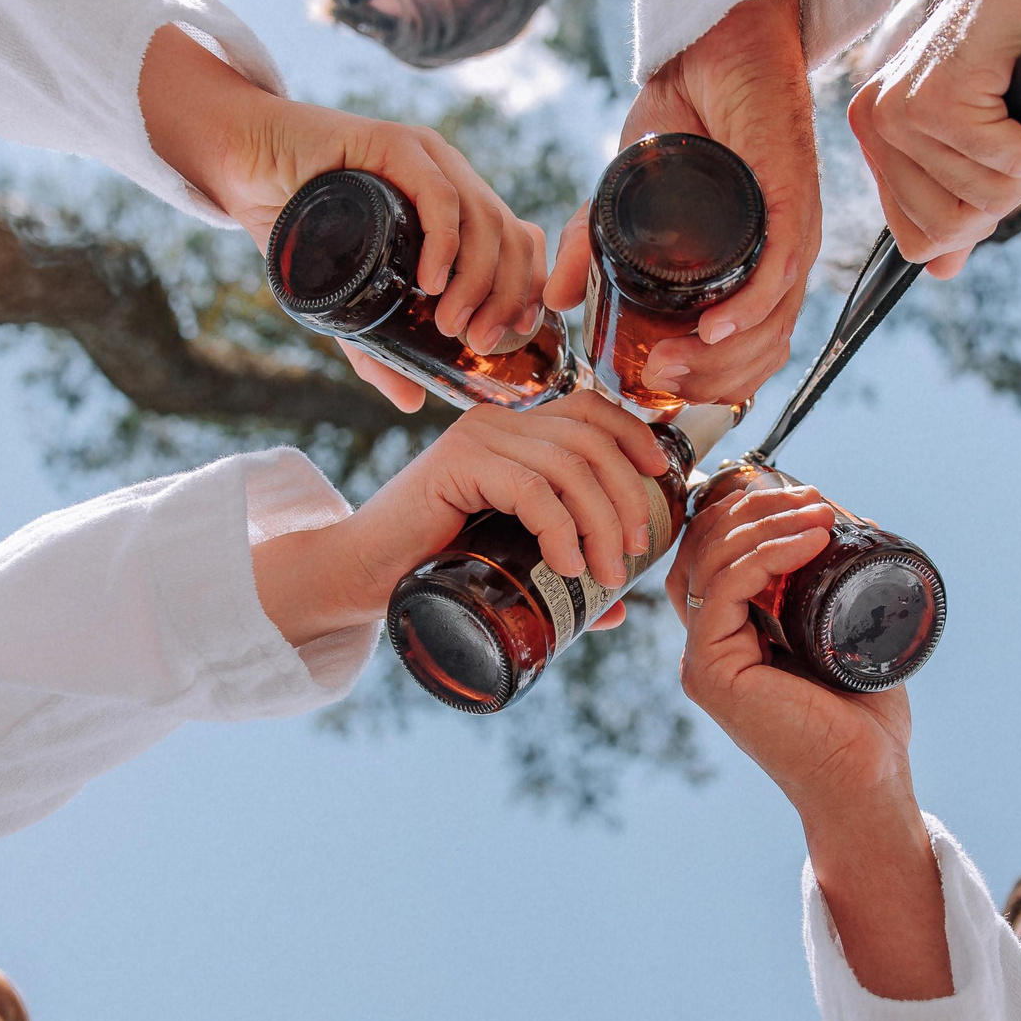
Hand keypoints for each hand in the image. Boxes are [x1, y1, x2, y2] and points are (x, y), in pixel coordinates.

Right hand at [139, 25, 548, 399]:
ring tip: (448, 323)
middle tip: (478, 341)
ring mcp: (427, 158)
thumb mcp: (348, 299)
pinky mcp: (395, 144)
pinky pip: (439, 193)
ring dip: (477, 279)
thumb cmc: (299, 227)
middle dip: (505, 296)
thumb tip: (411, 402)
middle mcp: (451, 178)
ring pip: (483, 218)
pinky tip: (433, 280)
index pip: (518, 244)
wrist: (245, 166)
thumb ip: (378, 347)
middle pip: (510, 235)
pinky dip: (446, 241)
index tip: (509, 337)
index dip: (525, 291)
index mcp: (456, 206)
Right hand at [255, 390, 667, 647]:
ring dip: (601, 520)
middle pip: (590, 440)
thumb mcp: (511, 561)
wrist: (360, 575)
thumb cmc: (434, 567)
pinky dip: (559, 527)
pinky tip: (568, 565)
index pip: (591, 411)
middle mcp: (497, 423)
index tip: (660, 481)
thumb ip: (564, 574)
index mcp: (514, 432)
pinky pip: (529, 488)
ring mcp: (475, 438)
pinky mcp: (456, 465)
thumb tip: (617, 610)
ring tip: (607, 572)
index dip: (634, 437)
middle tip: (635, 552)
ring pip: (568, 465)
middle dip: (626, 496)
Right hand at [543, 0, 818, 405]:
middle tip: (651, 382)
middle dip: (708, 384)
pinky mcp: (793, 201)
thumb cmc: (686, 113)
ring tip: (668, 366)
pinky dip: (748, 311)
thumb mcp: (625, 191)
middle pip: (760, 353)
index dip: (705, 384)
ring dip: (721, 359)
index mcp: (752, 267)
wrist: (719, 40)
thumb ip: (589, 241)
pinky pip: (779, 273)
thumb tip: (552, 298)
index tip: (649, 387)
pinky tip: (712, 330)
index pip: (745, 353)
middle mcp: (781, 258)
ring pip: (773, 324)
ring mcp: (793, 233)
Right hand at [669, 481, 949, 998]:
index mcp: (728, 635)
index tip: (807, 495)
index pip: (713, 551)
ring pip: (708, 562)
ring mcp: (703, 660)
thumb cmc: (863, 722)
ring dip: (765, 523)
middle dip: (755, 507)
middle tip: (815, 499)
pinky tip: (808, 542)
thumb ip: (833, 585)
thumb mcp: (846, 633)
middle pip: (702, 548)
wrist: (867, 784)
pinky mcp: (712, 674)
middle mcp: (706, 646)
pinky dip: (764, 555)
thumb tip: (842, 518)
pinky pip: (723, 592)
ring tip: (821, 512)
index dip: (748, 511)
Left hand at [848, 0, 1020, 272]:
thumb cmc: (1012, 45)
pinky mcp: (943, 95)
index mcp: (877, 135)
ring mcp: (905, 111)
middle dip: (1006, 193)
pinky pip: (1011, 161)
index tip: (996, 167)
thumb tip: (941, 272)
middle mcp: (879, 125)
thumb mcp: (978, 129)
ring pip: (987, 197)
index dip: (970, 220)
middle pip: (952, 227)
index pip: (914, 241)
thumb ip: (954, 196)